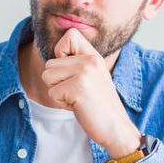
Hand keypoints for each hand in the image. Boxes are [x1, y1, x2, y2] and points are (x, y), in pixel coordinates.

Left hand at [41, 28, 140, 157]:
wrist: (116, 127)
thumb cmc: (100, 105)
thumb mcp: (93, 76)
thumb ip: (77, 63)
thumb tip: (52, 58)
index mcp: (94, 55)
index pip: (69, 35)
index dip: (61, 52)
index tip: (71, 70)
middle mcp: (90, 60)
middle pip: (50, 63)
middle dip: (58, 81)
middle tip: (78, 92)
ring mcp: (84, 73)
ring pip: (47, 77)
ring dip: (58, 92)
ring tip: (78, 98)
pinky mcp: (77, 88)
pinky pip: (52, 93)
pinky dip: (62, 103)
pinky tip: (79, 106)